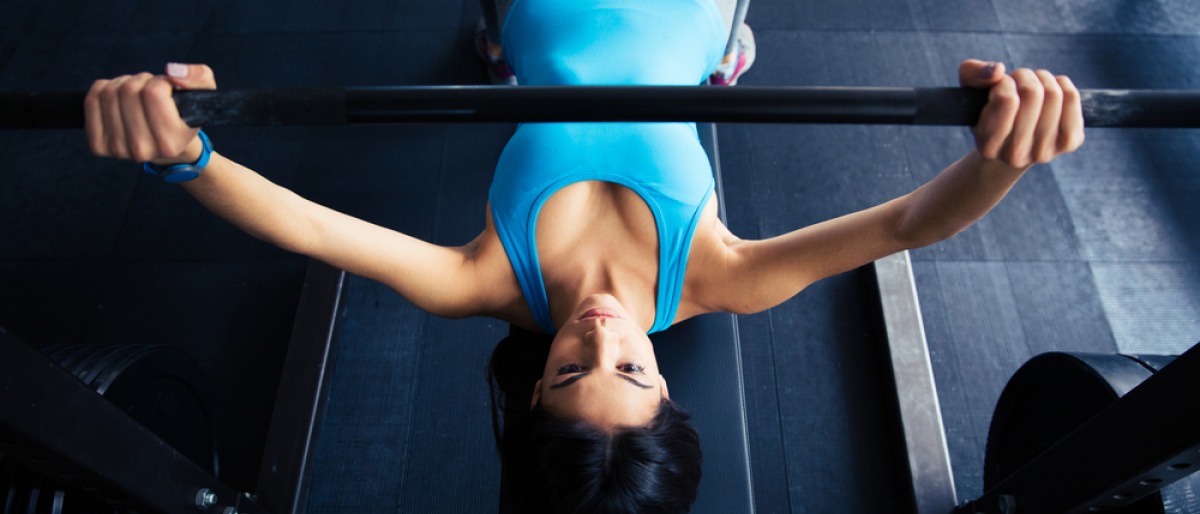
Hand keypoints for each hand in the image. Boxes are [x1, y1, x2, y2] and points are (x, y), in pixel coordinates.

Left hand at [85, 63, 216, 165]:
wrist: (167, 146)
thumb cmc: (185, 115)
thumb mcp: (204, 94)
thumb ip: (198, 77)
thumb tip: (172, 71)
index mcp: (170, 143)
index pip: (153, 92)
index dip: (161, 82)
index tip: (168, 90)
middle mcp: (142, 151)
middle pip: (129, 90)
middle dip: (141, 81)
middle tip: (150, 90)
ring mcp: (118, 150)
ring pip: (109, 92)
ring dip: (123, 83)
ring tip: (137, 93)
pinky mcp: (99, 146)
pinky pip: (92, 100)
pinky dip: (103, 89)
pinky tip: (117, 97)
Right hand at [959, 59, 1083, 169]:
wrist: (1011, 143)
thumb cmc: (988, 110)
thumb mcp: (970, 91)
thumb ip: (972, 73)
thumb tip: (999, 70)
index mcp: (988, 145)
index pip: (1007, 99)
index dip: (1004, 82)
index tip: (999, 86)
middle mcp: (1016, 155)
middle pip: (1033, 93)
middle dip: (1024, 76)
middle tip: (1018, 79)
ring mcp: (1045, 151)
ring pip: (1054, 93)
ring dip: (1042, 78)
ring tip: (1032, 84)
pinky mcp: (1069, 143)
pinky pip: (1072, 98)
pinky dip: (1062, 83)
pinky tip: (1051, 90)